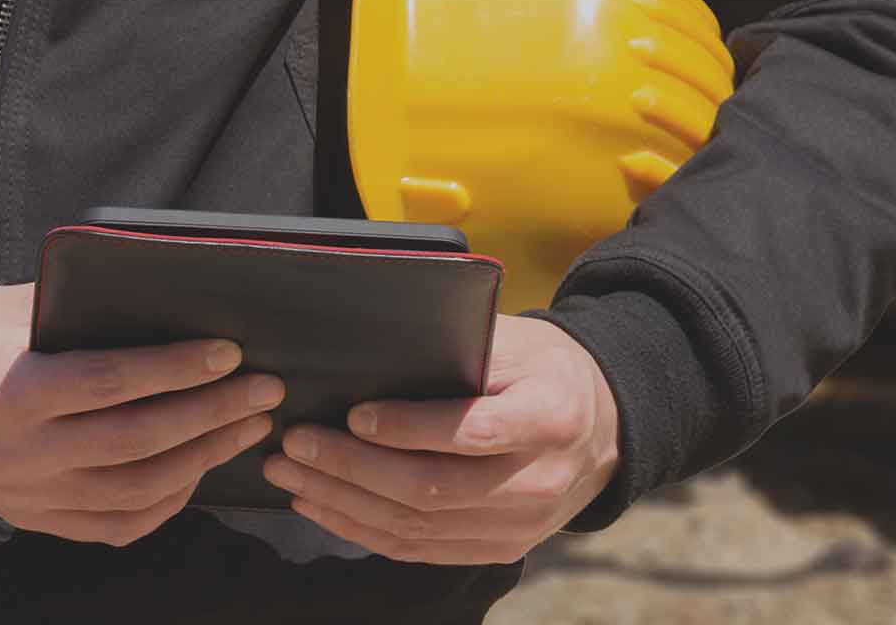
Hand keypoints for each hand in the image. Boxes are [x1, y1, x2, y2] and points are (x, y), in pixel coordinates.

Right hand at [0, 283, 284, 545]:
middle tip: (265, 388)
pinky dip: (170, 501)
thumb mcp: (22, 309)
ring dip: (206, 457)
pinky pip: (117, 525)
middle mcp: (21, 452)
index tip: (229, 352)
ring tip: (250, 425)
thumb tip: (181, 299)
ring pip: (136, 490)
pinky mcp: (39, 519)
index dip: (176, 368)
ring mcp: (30, 495)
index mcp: (13, 391)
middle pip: (137, 441)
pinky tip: (203, 468)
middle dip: (213, 413)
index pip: (111, 382)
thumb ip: (90, 310)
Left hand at [264, 315, 618, 563]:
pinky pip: (420, 551)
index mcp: (550, 418)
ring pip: (417, 528)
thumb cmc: (547, 371)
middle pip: (433, 490)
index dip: (410, 428)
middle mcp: (538, 481)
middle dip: (353, 469)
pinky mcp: (498, 549)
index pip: (473, 433)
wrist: (603, 428)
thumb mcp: (519, 343)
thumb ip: (462, 352)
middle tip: (297, 443)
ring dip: (344, 503)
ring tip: (292, 474)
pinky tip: (324, 505)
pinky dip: (363, 530)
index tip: (356, 414)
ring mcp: (518, 526)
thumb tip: (375, 359)